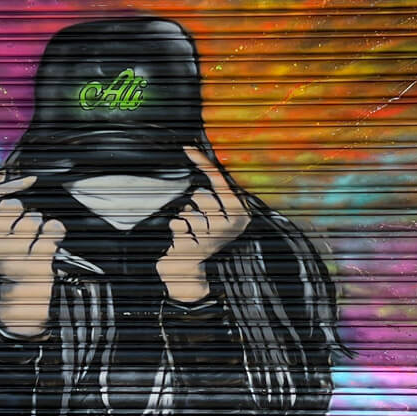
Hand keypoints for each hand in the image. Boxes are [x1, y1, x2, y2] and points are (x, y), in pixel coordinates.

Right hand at [0, 174, 65, 335]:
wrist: (20, 297)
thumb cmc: (6, 260)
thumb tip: (5, 174)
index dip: (8, 186)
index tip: (28, 180)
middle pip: (15, 207)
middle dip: (21, 217)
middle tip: (19, 237)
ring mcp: (11, 253)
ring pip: (34, 218)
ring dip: (37, 229)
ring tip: (30, 246)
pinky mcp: (35, 261)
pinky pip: (53, 228)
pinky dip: (55, 234)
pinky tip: (47, 246)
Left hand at [157, 147, 251, 302]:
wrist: (190, 269)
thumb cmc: (202, 237)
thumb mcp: (215, 214)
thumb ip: (214, 192)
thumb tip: (201, 157)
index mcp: (241, 213)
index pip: (220, 181)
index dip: (203, 162)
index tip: (188, 146)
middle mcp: (233, 225)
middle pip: (201, 195)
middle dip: (194, 204)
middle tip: (199, 222)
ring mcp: (216, 236)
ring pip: (188, 209)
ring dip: (185, 218)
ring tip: (192, 233)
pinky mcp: (197, 245)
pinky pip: (177, 222)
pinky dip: (175, 228)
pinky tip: (183, 240)